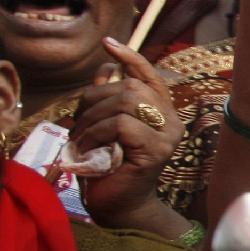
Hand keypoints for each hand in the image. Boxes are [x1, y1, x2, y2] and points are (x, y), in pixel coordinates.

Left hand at [74, 37, 185, 226]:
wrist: (117, 206)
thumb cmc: (108, 168)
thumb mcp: (102, 127)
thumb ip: (107, 99)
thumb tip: (105, 68)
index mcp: (161, 112)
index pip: (149, 76)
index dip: (130, 58)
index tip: (108, 44)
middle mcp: (171, 121)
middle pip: (131, 87)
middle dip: (95, 99)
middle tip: (78, 124)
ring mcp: (167, 135)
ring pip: (126, 103)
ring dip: (92, 119)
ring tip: (80, 140)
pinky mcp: (157, 150)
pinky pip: (121, 125)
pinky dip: (97, 133)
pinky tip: (88, 148)